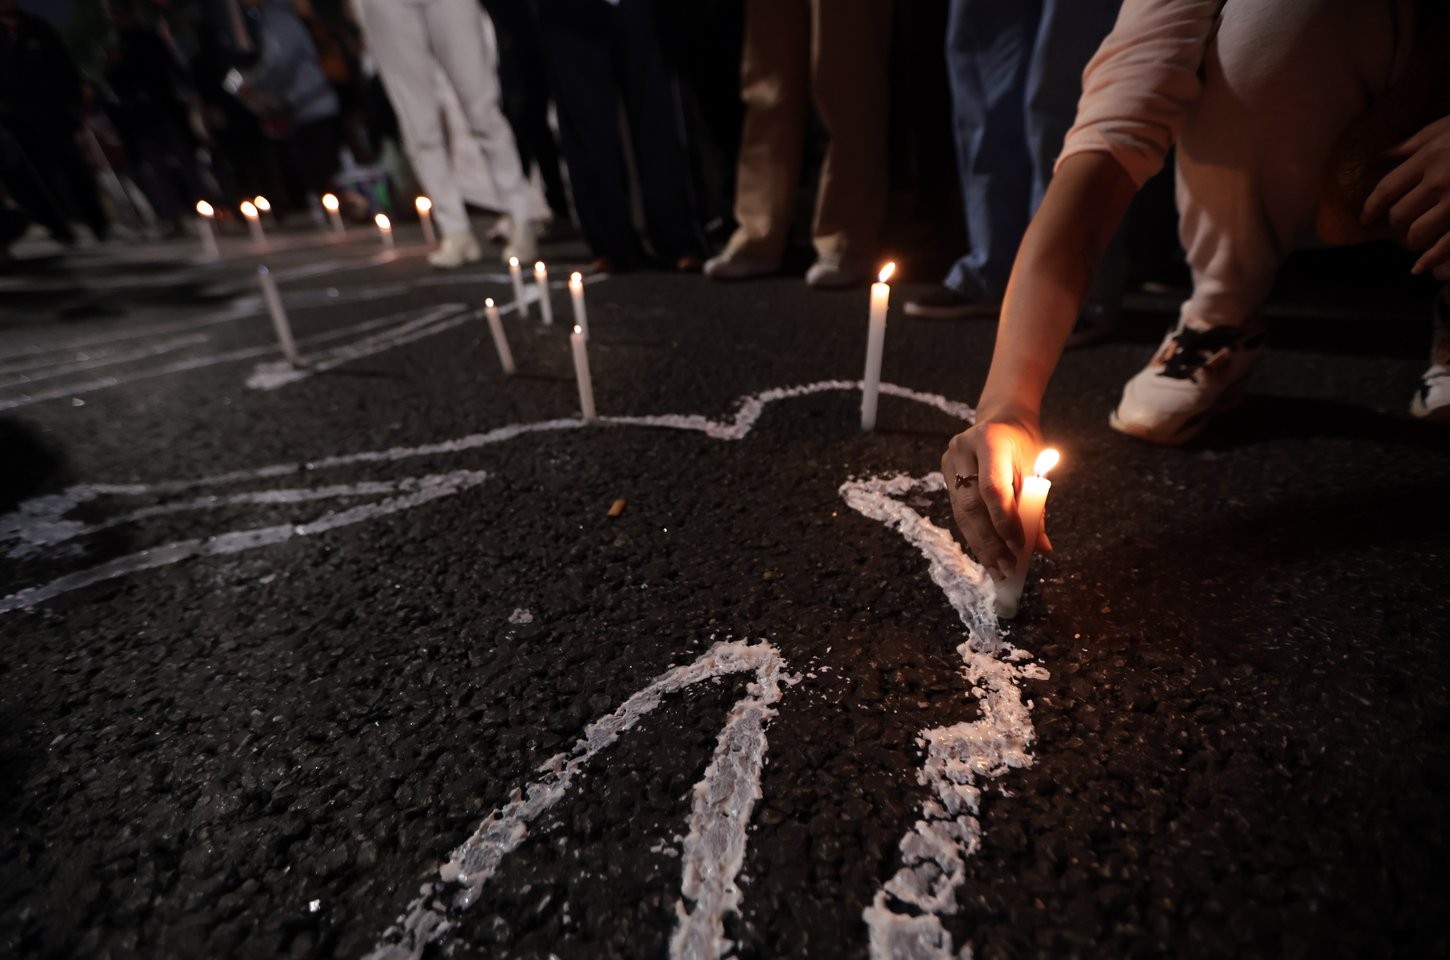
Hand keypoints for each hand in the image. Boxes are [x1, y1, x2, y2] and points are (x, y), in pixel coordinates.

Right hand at [941, 412, 1051, 580]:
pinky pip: (959, 512)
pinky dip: (974, 536)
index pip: (993, 488)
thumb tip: (1043, 548)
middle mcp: (963, 450)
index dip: (1005, 521)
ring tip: (996, 570)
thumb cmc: (1023, 444)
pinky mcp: (945, 474)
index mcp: (990, 440)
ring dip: (981, 545)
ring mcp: (950, 461)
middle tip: (1006, 568)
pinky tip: (986, 556)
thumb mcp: (1035, 468)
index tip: (1020, 548)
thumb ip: (1036, 506)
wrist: (1002, 419)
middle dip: (990, 542)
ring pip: (962, 513)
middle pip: (972, 505)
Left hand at [1362, 114, 1449, 274]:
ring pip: (1418, 233)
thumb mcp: (1448, 127)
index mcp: (1429, 158)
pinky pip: (1446, 245)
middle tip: (1399, 227)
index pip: (1386, 189)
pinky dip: (1430, 259)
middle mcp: (1439, 181)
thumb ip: (1416, 142)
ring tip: (1416, 239)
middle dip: (1395, 225)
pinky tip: (1419, 268)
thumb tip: (1385, 154)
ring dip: (1412, 240)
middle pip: (1399, 214)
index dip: (1371, 207)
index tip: (1365, 218)